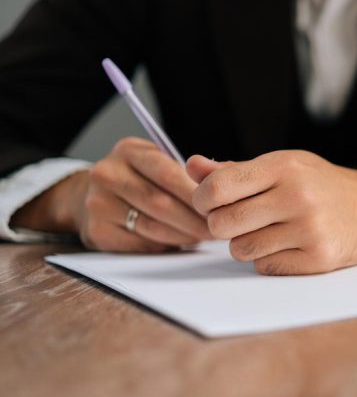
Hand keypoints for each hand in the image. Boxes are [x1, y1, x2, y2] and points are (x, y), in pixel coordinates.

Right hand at [12, 137, 211, 251]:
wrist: (91, 196)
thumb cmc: (140, 178)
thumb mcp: (157, 160)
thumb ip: (187, 170)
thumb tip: (224, 184)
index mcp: (128, 151)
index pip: (168, 173)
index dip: (197, 194)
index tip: (222, 206)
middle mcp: (107, 174)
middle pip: (160, 202)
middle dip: (195, 219)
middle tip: (219, 229)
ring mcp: (98, 204)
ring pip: (152, 226)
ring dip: (184, 235)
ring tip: (204, 236)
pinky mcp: (96, 231)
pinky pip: (140, 243)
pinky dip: (166, 245)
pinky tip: (180, 242)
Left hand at [187, 151, 356, 274]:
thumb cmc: (320, 184)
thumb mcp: (283, 166)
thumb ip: (236, 170)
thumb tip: (192, 166)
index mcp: (284, 167)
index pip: (217, 188)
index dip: (203, 200)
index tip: (210, 204)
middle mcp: (298, 196)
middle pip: (223, 224)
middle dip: (222, 227)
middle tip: (237, 222)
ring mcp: (310, 229)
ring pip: (242, 250)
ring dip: (245, 245)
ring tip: (265, 233)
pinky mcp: (319, 257)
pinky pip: (267, 267)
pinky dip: (269, 260)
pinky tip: (288, 246)